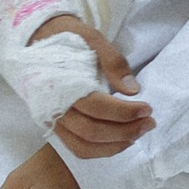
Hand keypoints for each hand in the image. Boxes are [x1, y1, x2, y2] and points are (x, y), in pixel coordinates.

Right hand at [33, 15, 155, 159]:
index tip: (147, 108)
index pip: (96, 107)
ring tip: (139, 133)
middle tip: (149, 122)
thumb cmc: (68, 38)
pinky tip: (121, 140)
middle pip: (91, 131)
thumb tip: (133, 91)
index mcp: (61, 83)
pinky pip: (77, 148)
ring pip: (84, 146)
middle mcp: (53, 107)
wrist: (38, 40)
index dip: (125, 112)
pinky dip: (102, 150)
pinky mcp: (55, 127)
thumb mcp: (92, 38)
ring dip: (116, 145)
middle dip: (125, 131)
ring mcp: (52, 120)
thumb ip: (113, 62)